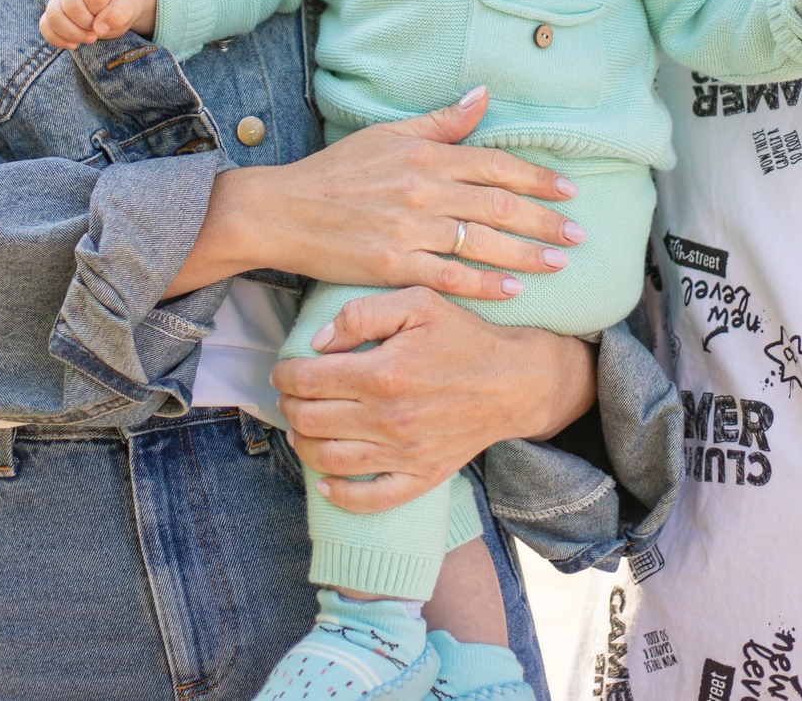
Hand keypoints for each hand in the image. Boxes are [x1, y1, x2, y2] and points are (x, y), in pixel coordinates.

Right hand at [39, 0, 157, 47]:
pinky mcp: (54, 10)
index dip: (103, 10)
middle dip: (88, 24)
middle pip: (70, 6)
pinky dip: (57, 39)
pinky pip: (44, 25)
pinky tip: (74, 44)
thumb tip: (98, 29)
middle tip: (101, 29)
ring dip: (72, 33)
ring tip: (91, 37)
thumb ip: (120, 12)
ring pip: (53, 16)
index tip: (113, 14)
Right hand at [165, 88, 588, 300]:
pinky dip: (486, 283)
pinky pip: (451, 275)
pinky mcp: (395, 265)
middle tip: (579, 234)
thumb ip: (440, 122)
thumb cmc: (335, 171)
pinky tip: (515, 289)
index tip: (569, 191)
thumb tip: (483, 96)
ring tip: (560, 262)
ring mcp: (410, 229)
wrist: (283, 211)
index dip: (537, 178)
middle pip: (500, 205)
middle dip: (546, 220)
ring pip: (484, 242)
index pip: (496, 164)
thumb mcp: (388, 134)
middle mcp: (424, 189)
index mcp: (426, 155)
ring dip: (528, 253)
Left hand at [273, 288, 596, 512]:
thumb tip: (318, 343)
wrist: (516, 381)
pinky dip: (339, 495)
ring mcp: (404, 453)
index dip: (285, 373)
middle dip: (289, 406)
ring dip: (303, 445)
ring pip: (329, 460)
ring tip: (301, 428)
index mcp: (383, 373)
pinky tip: (325, 482)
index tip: (285, 368)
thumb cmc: (465, 336)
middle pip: (310, 421)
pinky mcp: (421, 476)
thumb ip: (362, 314)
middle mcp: (389, 419)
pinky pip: (370, 499)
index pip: (308, 380)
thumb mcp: (418, 302)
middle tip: (290, 395)